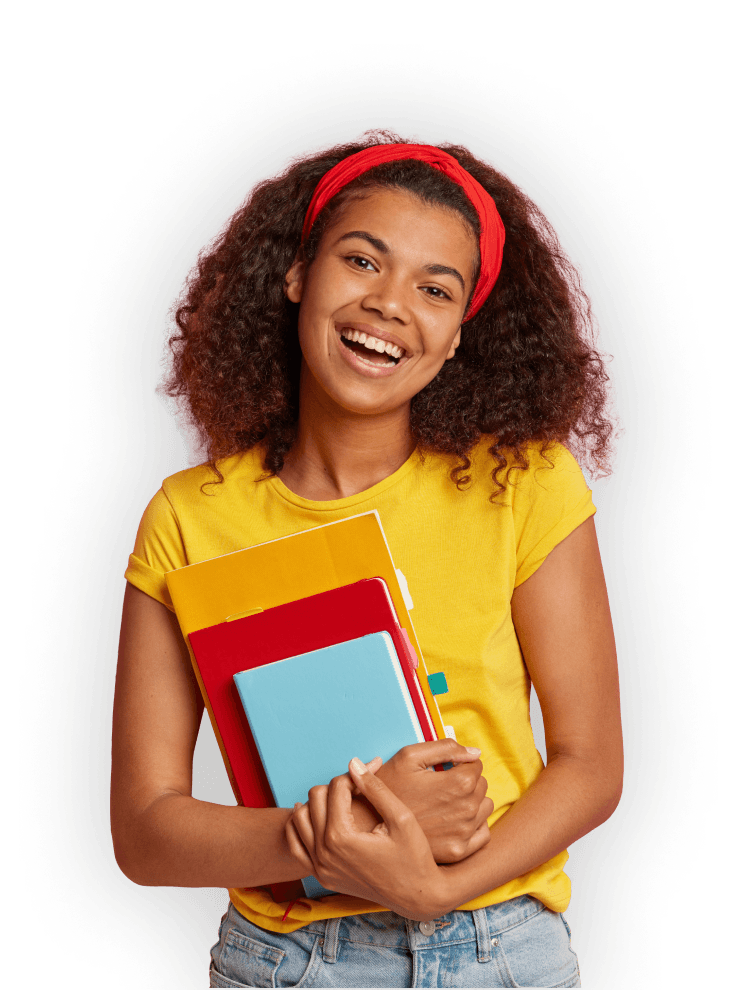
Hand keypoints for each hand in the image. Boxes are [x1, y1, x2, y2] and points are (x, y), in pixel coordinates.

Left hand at [286, 758, 447, 919]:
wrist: (417, 896)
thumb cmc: (414, 857)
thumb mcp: (401, 818)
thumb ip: (374, 788)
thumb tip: (353, 763)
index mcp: (341, 838)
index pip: (337, 787)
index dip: (357, 772)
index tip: (376, 769)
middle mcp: (324, 854)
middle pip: (315, 797)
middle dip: (339, 785)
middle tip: (362, 786)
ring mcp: (319, 867)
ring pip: (299, 817)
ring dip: (319, 803)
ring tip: (344, 800)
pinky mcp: (321, 876)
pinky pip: (295, 845)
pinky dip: (302, 826)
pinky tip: (320, 818)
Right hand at [359, 739, 493, 862]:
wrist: (369, 825)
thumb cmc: (388, 787)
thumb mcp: (409, 756)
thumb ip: (446, 747)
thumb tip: (475, 752)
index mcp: (459, 783)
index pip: (476, 765)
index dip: (460, 763)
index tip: (444, 769)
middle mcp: (467, 810)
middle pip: (481, 786)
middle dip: (466, 781)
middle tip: (441, 785)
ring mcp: (464, 833)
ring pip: (484, 808)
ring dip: (471, 802)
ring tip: (446, 803)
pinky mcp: (459, 852)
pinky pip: (482, 833)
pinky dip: (473, 825)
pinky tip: (452, 821)